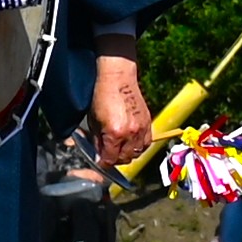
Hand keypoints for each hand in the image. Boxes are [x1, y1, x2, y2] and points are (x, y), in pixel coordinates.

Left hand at [89, 51, 157, 171]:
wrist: (118, 79)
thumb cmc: (102, 96)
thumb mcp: (94, 120)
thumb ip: (97, 141)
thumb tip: (98, 155)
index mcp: (115, 133)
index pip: (110, 159)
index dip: (103, 163)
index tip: (100, 161)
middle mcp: (130, 134)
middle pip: (124, 159)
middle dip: (115, 160)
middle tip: (108, 155)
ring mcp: (141, 129)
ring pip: (136, 153)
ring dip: (127, 154)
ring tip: (119, 149)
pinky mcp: (148, 123)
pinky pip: (145, 144)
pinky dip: (138, 147)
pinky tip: (130, 142)